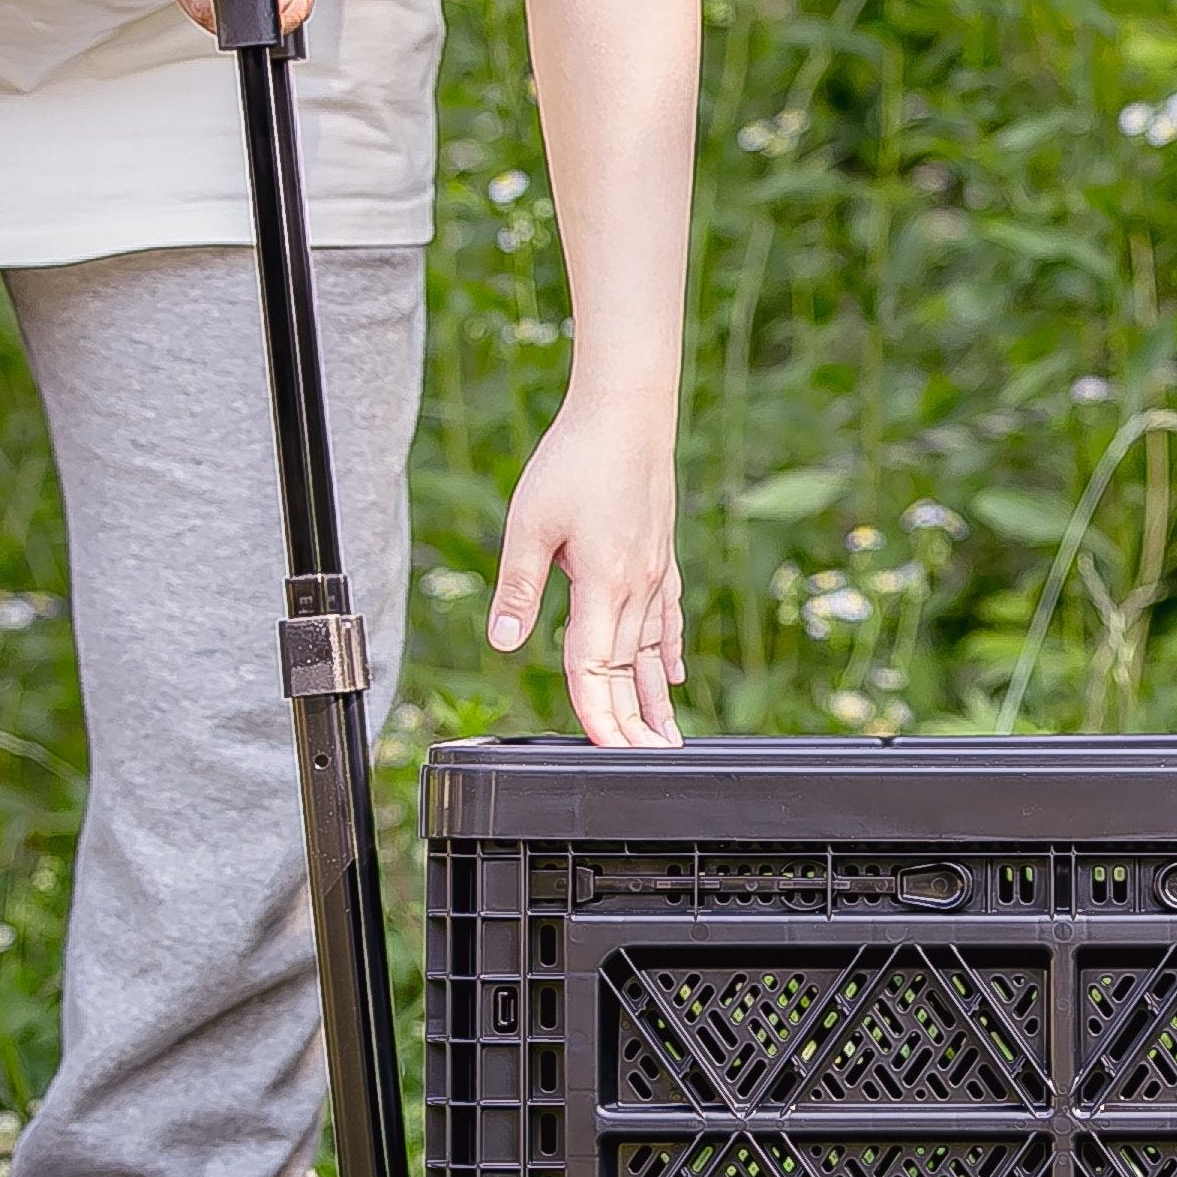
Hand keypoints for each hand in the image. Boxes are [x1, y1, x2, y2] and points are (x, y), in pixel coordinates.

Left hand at [489, 396, 684, 748]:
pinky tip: (672, 675)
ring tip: (666, 741)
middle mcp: (636, 586)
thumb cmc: (576, 458)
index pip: (594, 667)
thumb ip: (518, 585)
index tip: (605, 751)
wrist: (627, 410)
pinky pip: (666, 618)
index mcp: (603, 582)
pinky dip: (668, 651)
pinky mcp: (659, 555)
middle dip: (633, 724)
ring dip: (656, 700)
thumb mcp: (530, 521)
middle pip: (628, 671)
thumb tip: (504, 641)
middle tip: (643, 766)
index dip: (597, 715)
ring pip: (652, 652)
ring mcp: (653, 572)